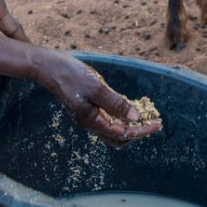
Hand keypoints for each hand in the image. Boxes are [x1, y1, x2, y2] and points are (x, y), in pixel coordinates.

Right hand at [42, 51, 162, 144]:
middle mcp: (90, 123)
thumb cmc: (71, 75)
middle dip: (137, 132)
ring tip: (145, 115)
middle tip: (153, 121)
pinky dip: (120, 117)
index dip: (142, 131)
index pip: (123, 134)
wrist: (48, 68)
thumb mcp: (96, 87)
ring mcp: (87, 117)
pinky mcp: (86, 109)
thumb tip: (136, 117)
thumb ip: (116, 103)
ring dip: (130, 125)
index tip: (157, 124)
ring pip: (113, 130)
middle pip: (118, 138)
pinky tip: (128, 106)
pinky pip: (107, 120)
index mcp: (92, 120)